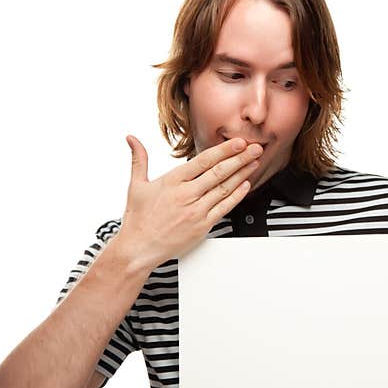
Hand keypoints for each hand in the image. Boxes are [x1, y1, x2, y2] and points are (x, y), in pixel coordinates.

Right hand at [114, 135, 262, 269]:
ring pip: (225, 188)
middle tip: (255, 148)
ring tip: (254, 163)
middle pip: (219, 172)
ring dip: (242, 174)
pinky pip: (224, 208)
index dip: (224, 150)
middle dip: (240, 158)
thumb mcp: (136, 185)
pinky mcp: (202, 225)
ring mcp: (196, 210)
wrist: (139, 248)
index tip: (238, 142)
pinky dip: (237, 196)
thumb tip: (132, 139)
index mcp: (172, 181)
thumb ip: (139, 159)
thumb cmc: (138, 218)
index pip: (203, 161)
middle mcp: (186, 194)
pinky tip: (246, 186)